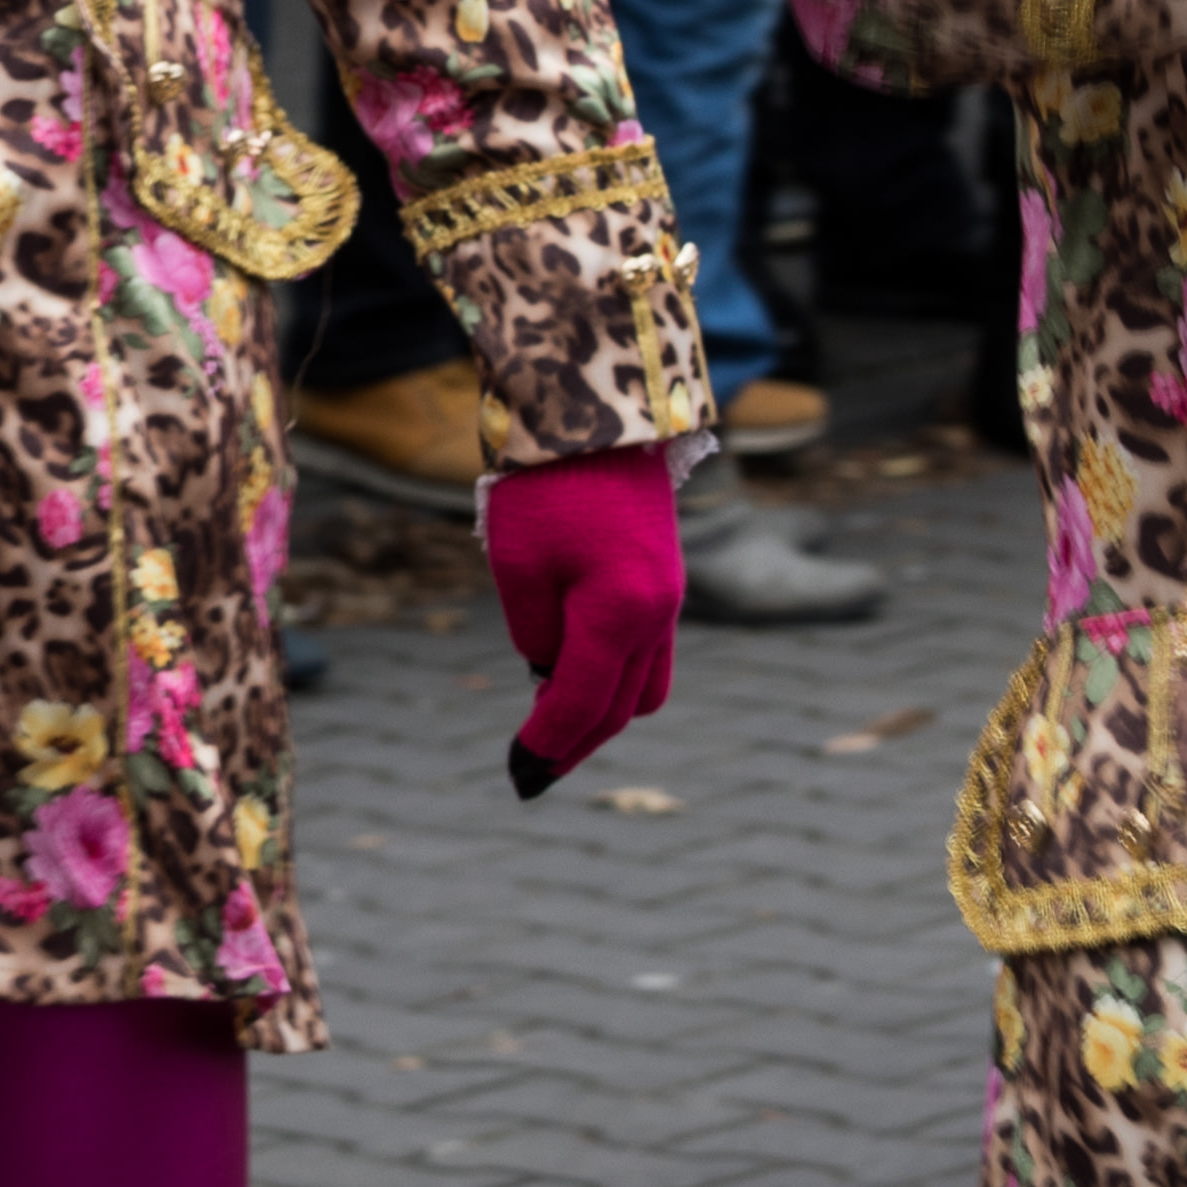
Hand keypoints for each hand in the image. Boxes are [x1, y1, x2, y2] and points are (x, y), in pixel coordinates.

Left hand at [479, 446, 683, 793]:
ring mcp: (669, 600)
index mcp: (619, 615)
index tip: (518, 772)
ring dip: (601, 713)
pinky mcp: (666, 581)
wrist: (601, 414)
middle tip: (532, 771)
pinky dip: (617, 679)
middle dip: (575, 743)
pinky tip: (577, 678)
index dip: (546, 744)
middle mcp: (656, 616)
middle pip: (620, 708)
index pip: (580, 703)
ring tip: (553, 729)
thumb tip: (547, 672)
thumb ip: (534, 633)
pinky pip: (650, 655)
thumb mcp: (518, 565)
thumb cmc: (547, 485)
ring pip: (644, 687)